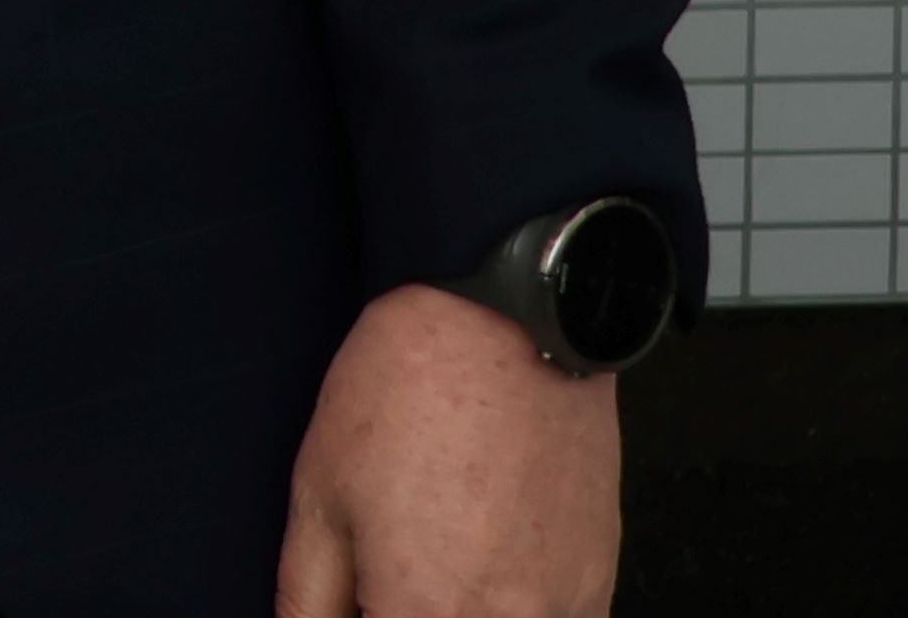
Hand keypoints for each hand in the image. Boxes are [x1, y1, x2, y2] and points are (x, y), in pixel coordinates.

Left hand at [273, 280, 618, 616]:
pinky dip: (512, 611)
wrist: (507, 320)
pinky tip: (482, 564)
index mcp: (426, 613)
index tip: (352, 600)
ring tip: (435, 558)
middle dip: (404, 613)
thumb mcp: (319, 492)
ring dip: (458, 613)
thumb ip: (309, 594)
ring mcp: (565, 611)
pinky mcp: (598, 583)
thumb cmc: (409, 392)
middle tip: (384, 577)